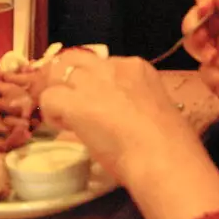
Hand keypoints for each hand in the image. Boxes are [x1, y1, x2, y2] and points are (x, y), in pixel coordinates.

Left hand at [39, 51, 218, 218]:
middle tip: (68, 102)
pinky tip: (62, 128)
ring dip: (57, 94)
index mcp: (137, 68)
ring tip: (64, 117)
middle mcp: (113, 67)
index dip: (94, 83)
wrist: (162, 158)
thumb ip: (136, 104)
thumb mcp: (157, 111)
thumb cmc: (170, 145)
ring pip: (57, 74)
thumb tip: (122, 117)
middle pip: (75, 60)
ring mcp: (93, 82)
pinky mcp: (75, 103)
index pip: (102, 63)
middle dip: (67, 78)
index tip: (96, 103)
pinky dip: (51, 113)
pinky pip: (49, 98)